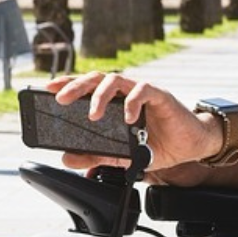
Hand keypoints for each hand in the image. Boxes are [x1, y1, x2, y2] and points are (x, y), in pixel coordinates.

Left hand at [46, 71, 221, 173]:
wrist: (189, 146)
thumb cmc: (157, 145)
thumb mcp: (121, 155)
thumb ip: (95, 155)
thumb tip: (68, 158)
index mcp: (114, 101)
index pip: (87, 86)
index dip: (68, 83)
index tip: (48, 89)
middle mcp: (125, 92)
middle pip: (96, 78)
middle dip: (76, 86)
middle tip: (61, 99)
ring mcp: (142, 91)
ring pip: (116, 80)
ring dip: (100, 94)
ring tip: (92, 114)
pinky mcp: (160, 95)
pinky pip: (143, 90)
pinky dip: (132, 103)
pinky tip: (128, 118)